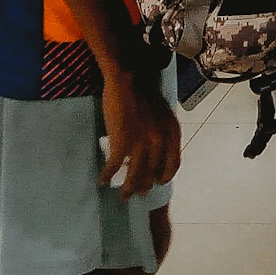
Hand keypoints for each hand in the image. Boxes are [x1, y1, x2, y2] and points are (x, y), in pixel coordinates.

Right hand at [99, 64, 181, 197]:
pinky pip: (114, 166)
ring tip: (122, 195)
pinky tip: (103, 180)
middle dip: (144, 186)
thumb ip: (161, 134)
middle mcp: (160, 142)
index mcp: (172, 134)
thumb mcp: (162, 115)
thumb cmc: (144, 93)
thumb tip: (155, 150)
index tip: (156, 182)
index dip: (164, 176)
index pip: (172, 164)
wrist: (130, 78)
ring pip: (135, 175)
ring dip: (128, 188)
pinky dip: (108, 175)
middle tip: (137, 194)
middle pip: (153, 173)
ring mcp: (141, 143)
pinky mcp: (122, 142)